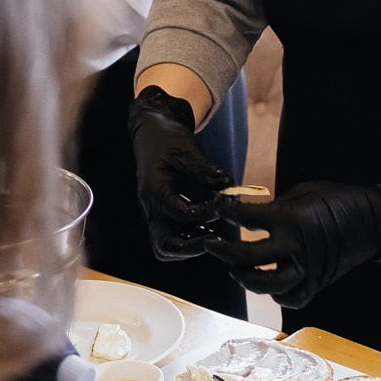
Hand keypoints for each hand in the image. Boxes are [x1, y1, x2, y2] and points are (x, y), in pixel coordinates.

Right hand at [128, 86, 230, 261]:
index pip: (180, 213)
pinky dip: (189, 238)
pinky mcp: (162, 213)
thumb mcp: (188, 150)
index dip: (204, 213)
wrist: (152, 133)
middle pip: (163, 243)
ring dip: (189, 246)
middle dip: (190, 247)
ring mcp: (155, 213)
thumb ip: (206, 171)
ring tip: (214, 236)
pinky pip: (171, 236)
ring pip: (166, 244)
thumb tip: (228, 187)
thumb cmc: (167, 140)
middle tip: (215, 239)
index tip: (223, 204)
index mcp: (155, 190)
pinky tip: (209, 229)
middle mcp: (151, 207)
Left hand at [203, 179, 380, 307]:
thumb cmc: (338, 199)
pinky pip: (290, 298)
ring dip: (245, 279)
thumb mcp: (303, 191)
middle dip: (222, 251)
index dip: (226, 212)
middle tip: (211, 245)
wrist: (374, 220)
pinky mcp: (317, 282)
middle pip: (247, 258)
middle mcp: (294, 247)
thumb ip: (277, 206)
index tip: (217, 208)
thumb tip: (252, 215)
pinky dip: (277, 295)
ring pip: (265, 285)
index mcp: (289, 218)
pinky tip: (269, 285)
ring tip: (235, 269)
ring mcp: (306, 269)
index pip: (245, 218)